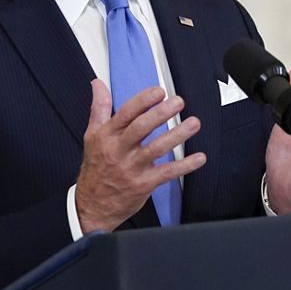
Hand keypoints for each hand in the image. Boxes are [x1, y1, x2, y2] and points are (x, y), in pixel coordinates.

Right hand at [75, 80, 204, 232]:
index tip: (159, 92)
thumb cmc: (95, 168)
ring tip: (194, 123)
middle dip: (161, 113)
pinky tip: (199, 158)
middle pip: (140, 128)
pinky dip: (185, 166)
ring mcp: (131, 168)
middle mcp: (118, 150)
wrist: (91, 205)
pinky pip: (167, 173)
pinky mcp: (143, 184)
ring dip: (177, 135)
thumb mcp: (92, 135)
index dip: (143, 100)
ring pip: (156, 148)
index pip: (125, 113)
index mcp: (107, 136)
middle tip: (179, 102)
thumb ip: (99, 108)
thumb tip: (98, 84)